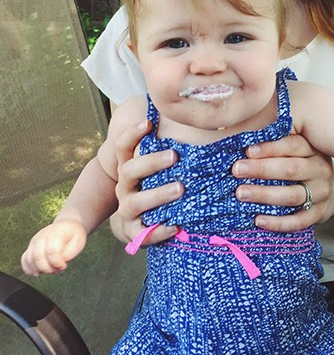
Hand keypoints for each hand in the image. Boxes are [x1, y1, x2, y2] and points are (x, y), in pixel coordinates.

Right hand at [21, 220, 86, 275]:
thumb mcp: (78, 243)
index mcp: (56, 233)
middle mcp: (42, 236)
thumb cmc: (73, 235)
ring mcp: (35, 241)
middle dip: (48, 268)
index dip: (57, 263)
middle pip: (38, 256)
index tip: (64, 266)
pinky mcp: (31, 246)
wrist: (67, 226)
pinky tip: (37, 272)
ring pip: (29, 259)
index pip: (52, 251)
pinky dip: (28, 268)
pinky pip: (24, 259)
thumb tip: (57, 265)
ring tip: (50, 270)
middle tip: (57, 270)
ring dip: (39, 269)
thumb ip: (68, 255)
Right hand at [111, 119, 183, 245]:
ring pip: (136, 202)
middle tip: (174, 156)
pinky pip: (143, 233)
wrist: (138, 221)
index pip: (123, 146)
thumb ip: (168, 147)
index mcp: (129, 166)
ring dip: (158, 194)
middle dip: (151, 162)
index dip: (132, 133)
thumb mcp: (157, 167)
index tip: (148, 122)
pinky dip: (159, 231)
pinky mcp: (133, 231)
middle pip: (129, 170)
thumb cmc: (155, 184)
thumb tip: (190, 121)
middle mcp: (125, 186)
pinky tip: (177, 226)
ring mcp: (127, 208)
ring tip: (180, 189)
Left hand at [232, 134, 333, 231]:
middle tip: (237, 170)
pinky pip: (298, 221)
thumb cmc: (305, 164)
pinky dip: (277, 222)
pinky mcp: (319, 214)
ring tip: (241, 193)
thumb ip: (277, 143)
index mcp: (314, 149)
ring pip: (292, 195)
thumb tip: (240, 138)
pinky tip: (258, 220)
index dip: (270, 147)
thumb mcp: (299, 150)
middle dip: (261, 169)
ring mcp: (321, 193)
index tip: (248, 150)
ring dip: (264, 195)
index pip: (293, 145)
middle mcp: (320, 169)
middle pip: (291, 169)